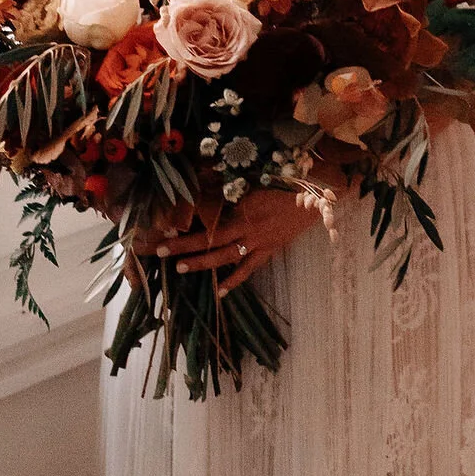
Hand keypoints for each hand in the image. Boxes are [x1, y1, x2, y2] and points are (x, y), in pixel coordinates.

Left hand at [150, 190, 323, 295]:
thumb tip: (204, 186)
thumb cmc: (285, 185)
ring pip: (225, 257)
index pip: (208, 221)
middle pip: (210, 240)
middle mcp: (247, 229)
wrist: (315, 200)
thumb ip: (231, 189)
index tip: (164, 230)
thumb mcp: (255, 183)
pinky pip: (249, 269)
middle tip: (160, 252)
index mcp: (242, 210)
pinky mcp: (268, 251)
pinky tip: (220, 292)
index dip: (186, 227)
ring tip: (181, 269)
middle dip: (183, 246)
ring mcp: (258, 243)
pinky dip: (234, 280)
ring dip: (202, 263)